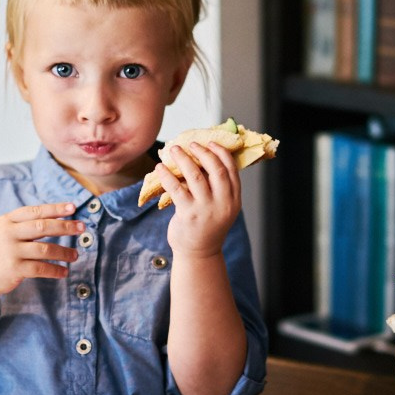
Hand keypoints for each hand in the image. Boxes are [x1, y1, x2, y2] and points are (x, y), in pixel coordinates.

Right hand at [0, 202, 83, 295]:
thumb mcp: (5, 231)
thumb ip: (25, 224)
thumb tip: (58, 217)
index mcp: (6, 220)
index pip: (35, 211)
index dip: (55, 209)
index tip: (73, 208)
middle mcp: (7, 234)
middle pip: (42, 227)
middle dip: (65, 226)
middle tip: (81, 228)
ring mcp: (10, 252)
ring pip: (45, 249)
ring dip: (64, 252)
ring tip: (75, 255)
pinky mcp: (14, 269)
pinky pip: (41, 268)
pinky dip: (55, 270)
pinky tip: (64, 272)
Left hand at [156, 142, 240, 257]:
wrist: (199, 252)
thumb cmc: (207, 225)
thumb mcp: (221, 207)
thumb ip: (217, 188)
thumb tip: (201, 158)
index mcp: (234, 199)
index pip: (231, 169)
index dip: (221, 152)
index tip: (210, 142)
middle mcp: (223, 203)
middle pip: (215, 169)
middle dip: (203, 152)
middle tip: (191, 144)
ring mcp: (206, 209)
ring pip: (195, 175)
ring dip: (183, 159)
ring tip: (174, 149)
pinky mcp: (188, 214)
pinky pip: (176, 188)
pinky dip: (167, 175)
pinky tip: (160, 167)